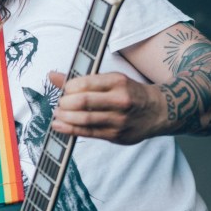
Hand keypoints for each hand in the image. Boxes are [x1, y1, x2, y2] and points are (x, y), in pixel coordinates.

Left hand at [49, 70, 165, 144]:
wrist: (159, 111)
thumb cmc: (130, 93)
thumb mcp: (112, 80)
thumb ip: (82, 80)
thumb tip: (52, 76)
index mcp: (118, 82)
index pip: (86, 83)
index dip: (68, 87)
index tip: (64, 90)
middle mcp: (120, 100)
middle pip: (83, 102)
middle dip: (65, 103)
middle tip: (59, 104)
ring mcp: (119, 119)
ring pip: (85, 119)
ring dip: (65, 118)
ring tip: (57, 115)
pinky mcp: (116, 135)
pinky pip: (89, 133)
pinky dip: (70, 130)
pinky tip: (60, 126)